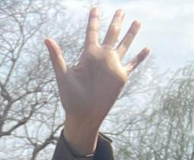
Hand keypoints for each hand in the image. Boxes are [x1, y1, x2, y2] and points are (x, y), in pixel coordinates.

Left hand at [45, 7, 148, 155]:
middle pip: (111, 34)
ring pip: (124, 45)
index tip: (95, 8)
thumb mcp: (63, 76)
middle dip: (116, 22)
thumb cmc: (70, 98)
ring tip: (137, 21)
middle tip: (120, 9)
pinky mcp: (121, 76)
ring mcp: (113, 66)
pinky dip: (140, 57)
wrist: (83, 115)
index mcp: (88, 55)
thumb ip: (56, 57)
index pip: (91, 32)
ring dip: (130, 34)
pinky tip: (147, 48)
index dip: (94, 20)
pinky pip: (133, 64)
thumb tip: (46, 39)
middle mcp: (102, 57)